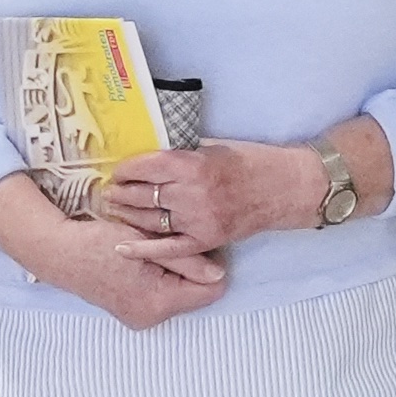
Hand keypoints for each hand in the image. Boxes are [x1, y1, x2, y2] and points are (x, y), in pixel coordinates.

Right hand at [0, 180, 232, 330]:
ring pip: (181, 294)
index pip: (209, 291)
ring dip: (176, 274)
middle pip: (196, 294)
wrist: (59, 252)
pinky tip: (145, 263)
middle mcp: (150, 318)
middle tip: (169, 246)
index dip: (208, 266)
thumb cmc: (99, 242)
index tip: (194, 246)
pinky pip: (163, 296)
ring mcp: (140, 318)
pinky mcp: (132, 312)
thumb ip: (186, 261)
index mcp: (157, 303)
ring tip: (154, 252)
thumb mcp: (146, 245)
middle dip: (192, 270)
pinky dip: (161, 279)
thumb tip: (220, 274)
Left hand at [95, 137, 321, 250]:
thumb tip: (154, 156)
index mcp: (194, 164)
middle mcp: (193, 193)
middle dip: (121, 192)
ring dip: (127, 214)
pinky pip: (169, 248)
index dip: (126, 169)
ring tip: (114, 209)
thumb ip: (184, 154)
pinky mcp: (207, 239)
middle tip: (108, 191)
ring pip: (150, 219)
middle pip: (143, 194)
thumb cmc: (254, 161)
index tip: (117, 170)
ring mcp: (199, 220)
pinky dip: (144, 249)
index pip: (146, 167)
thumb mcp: (215, 147)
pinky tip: (122, 247)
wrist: (287, 188)